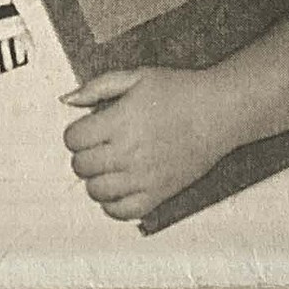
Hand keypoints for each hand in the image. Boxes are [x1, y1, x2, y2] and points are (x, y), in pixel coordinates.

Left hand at [62, 67, 243, 219]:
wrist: (221, 112)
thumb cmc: (181, 91)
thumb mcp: (137, 77)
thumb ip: (97, 87)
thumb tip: (67, 99)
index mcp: (119, 122)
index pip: (73, 139)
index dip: (76, 133)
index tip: (89, 129)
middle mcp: (128, 152)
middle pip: (81, 166)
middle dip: (84, 154)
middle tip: (100, 145)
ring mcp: (144, 176)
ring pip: (96, 191)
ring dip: (96, 179)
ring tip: (109, 165)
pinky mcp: (159, 193)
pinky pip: (122, 211)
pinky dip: (113, 203)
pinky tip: (120, 187)